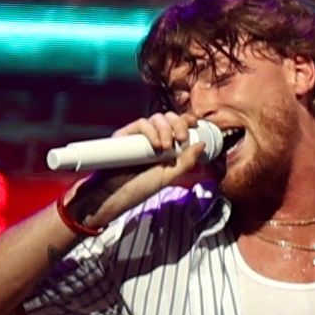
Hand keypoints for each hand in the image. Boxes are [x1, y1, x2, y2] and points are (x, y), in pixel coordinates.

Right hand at [64, 111, 210, 231]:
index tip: (195, 125)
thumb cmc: (137, 190)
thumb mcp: (167, 177)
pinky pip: (141, 123)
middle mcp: (153, 139)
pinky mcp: (125, 134)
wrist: (112, 196)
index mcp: (166, 148)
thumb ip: (185, 162)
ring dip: (166, 129)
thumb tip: (202, 144)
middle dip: (179, 125)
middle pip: (170, 118)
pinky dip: (151, 130)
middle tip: (181, 140)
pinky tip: (155, 145)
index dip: (187, 122)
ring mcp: (139, 136)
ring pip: (157, 118)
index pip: (179, 127)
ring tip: (165, 148)